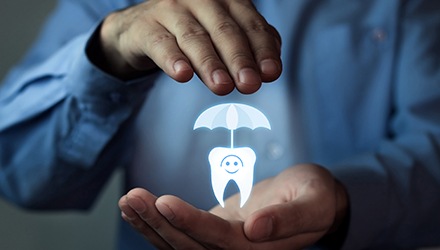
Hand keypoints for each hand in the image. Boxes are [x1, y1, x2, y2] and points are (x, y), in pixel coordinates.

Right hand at [95, 0, 281, 94]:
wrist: (141, 28)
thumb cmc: (192, 32)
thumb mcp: (223, 36)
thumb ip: (249, 46)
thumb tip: (270, 68)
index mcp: (227, 0)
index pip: (251, 25)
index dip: (263, 50)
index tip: (270, 73)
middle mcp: (201, 0)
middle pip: (224, 30)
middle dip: (239, 59)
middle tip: (249, 84)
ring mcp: (171, 10)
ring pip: (195, 38)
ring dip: (210, 63)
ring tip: (222, 86)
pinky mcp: (146, 27)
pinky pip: (161, 43)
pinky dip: (173, 59)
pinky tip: (182, 74)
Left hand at [118, 164, 348, 248]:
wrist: (310, 199)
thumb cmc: (315, 196)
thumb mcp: (312, 202)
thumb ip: (289, 218)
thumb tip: (258, 228)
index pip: (219, 241)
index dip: (190, 224)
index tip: (164, 202)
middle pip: (190, 246)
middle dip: (159, 222)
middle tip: (133, 196)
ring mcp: (221, 245)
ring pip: (179, 243)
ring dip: (151, 223)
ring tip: (128, 200)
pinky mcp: (212, 233)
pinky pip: (180, 233)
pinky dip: (156, 222)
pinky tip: (136, 208)